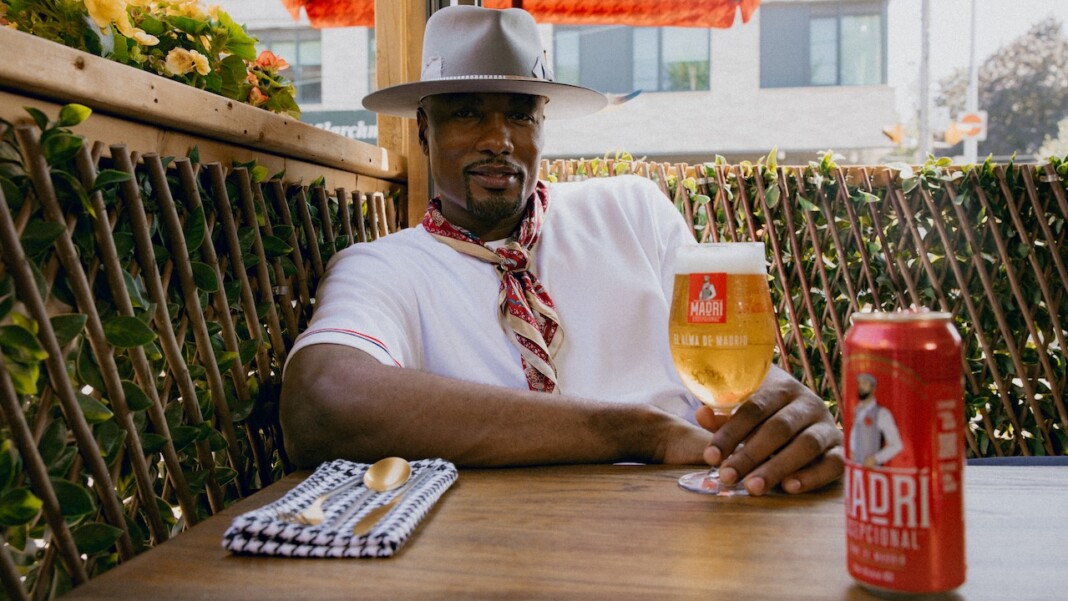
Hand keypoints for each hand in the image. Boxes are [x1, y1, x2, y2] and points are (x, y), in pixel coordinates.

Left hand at [694, 366, 843, 495]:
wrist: (806, 413)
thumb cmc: (767, 414)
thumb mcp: (746, 410)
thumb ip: (724, 416)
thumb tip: (702, 415)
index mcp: (781, 388)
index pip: (754, 408)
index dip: (731, 432)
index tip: (711, 456)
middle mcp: (808, 404)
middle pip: (779, 428)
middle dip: (750, 454)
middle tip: (727, 476)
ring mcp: (827, 426)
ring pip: (806, 445)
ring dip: (777, 467)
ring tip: (753, 487)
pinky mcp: (841, 449)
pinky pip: (834, 464)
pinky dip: (812, 476)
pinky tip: (789, 487)